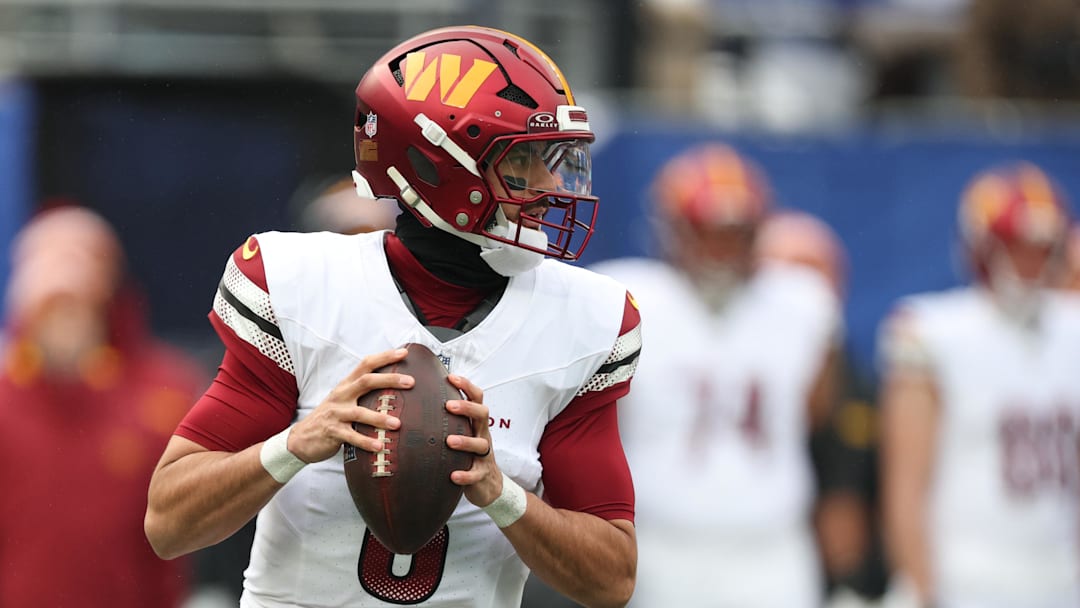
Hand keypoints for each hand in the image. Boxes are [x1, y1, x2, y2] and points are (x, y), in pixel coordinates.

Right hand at [286, 348, 412, 462]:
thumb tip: (394, 390)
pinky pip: (351, 436)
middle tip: (411, 382)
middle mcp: (341, 395)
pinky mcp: (332, 432)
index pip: (366, 364)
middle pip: (366, 381)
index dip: (384, 357)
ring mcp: (336, 413)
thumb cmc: (331, 417)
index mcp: (346, 385)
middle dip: (389, 379)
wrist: (301, 438)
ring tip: (397, 424)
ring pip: (359, 412)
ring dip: (379, 418)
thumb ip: (363, 393)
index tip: (404, 353)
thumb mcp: (344, 399)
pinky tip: (379, 446)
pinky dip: (366, 441)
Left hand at [445, 374, 502, 506]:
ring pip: (480, 444)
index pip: (476, 398)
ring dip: (465, 441)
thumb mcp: (461, 433)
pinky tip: (453, 475)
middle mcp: (482, 434)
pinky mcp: (482, 474)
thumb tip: (416, 400)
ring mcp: (484, 454)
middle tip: (449, 405)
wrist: (488, 484)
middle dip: (467, 408)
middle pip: (482, 414)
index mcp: (475, 422)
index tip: (451, 377)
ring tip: (449, 441)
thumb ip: (446, 419)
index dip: (466, 386)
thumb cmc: (466, 453)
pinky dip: (465, 475)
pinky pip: (475, 474)